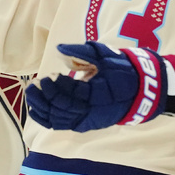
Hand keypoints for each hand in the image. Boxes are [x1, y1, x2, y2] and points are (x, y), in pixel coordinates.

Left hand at [25, 42, 174, 131]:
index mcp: (98, 95)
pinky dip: (46, 118)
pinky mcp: (84, 125)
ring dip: (41, 107)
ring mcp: (87, 121)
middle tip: (36, 83)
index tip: (52, 74)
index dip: (57, 85)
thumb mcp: (107, 56)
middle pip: (60, 108)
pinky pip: (60, 125)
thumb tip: (59, 49)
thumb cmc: (124, 72)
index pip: (71, 93)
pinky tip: (36, 109)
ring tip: (33, 93)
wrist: (141, 93)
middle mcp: (91, 112)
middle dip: (45, 95)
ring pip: (57, 119)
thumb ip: (83, 52)